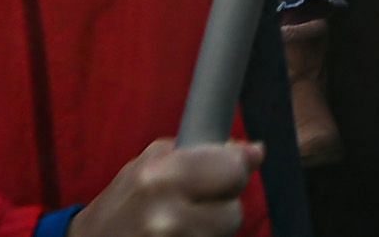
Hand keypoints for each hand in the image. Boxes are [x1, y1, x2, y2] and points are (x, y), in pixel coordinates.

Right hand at [73, 135, 262, 236]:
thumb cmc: (124, 200)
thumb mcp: (151, 161)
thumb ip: (202, 152)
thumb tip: (254, 151)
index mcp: (160, 179)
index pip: (230, 172)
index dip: (238, 165)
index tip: (242, 160)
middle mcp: (167, 218)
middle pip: (232, 212)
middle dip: (223, 202)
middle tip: (200, 198)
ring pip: (224, 234)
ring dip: (213, 225)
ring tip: (186, 219)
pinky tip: (183, 233)